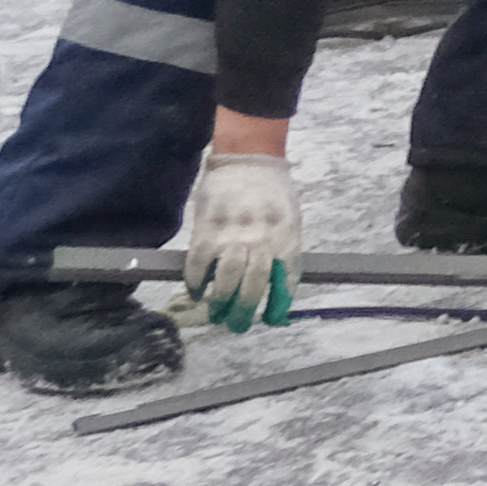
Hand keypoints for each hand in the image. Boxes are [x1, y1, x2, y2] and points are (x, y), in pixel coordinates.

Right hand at [181, 147, 301, 329]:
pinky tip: (197, 291)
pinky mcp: (207, 229)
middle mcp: (262, 238)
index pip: (286, 278)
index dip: (279, 303)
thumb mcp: (289, 218)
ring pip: (227, 279)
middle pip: (254, 285)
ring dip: (220, 302)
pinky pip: (199, 264)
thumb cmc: (272, 192)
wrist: (248, 159)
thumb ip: (283, 249)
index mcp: (287, 235)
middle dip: (245, 311)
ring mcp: (233, 234)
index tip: (273, 319)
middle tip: (238, 325)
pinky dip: (197, 282)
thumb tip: (278, 286)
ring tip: (217, 312)